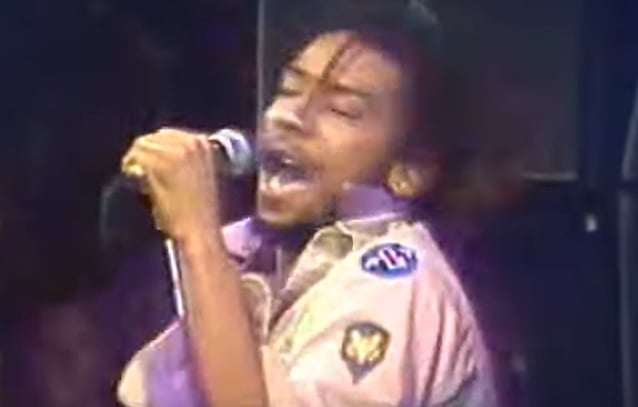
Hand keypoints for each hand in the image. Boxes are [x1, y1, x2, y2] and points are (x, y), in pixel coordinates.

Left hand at [121, 128, 222, 242]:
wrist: (199, 232)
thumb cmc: (198, 213)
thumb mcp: (200, 177)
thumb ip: (183, 159)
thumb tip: (154, 153)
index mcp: (204, 144)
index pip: (166, 135)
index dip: (154, 153)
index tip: (149, 170)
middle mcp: (191, 143)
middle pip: (152, 138)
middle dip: (143, 156)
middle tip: (142, 178)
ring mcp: (177, 152)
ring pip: (141, 146)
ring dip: (136, 163)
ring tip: (140, 183)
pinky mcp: (161, 165)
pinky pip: (135, 159)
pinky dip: (131, 171)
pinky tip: (139, 187)